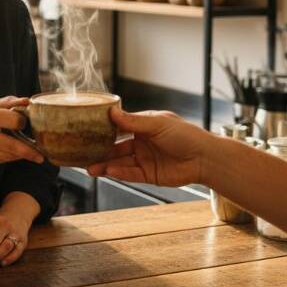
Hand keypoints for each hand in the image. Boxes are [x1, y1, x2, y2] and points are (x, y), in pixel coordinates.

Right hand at [0, 97, 43, 165]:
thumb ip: (8, 103)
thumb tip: (28, 101)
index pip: (13, 121)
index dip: (22, 122)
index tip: (25, 122)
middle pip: (11, 145)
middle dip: (29, 151)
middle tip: (41, 155)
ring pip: (7, 156)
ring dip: (21, 156)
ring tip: (31, 154)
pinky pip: (0, 161)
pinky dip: (9, 158)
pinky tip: (14, 154)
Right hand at [86, 108, 210, 186]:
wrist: (205, 158)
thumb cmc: (185, 135)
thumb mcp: (158, 124)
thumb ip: (133, 122)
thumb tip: (111, 112)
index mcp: (143, 126)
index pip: (118, 126)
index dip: (103, 128)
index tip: (85, 129)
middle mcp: (141, 142)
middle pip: (115, 146)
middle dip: (99, 150)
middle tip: (81, 153)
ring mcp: (143, 159)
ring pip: (119, 162)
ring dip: (104, 164)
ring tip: (89, 167)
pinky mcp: (148, 175)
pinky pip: (129, 173)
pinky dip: (118, 172)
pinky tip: (108, 171)